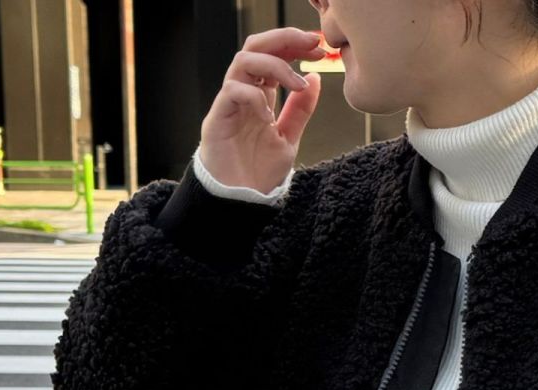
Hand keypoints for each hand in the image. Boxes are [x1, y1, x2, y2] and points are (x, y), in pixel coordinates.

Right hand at [200, 27, 329, 191]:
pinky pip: (232, 91)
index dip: (294, 46)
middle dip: (284, 40)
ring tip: (296, 84)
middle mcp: (244, 93)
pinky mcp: (218, 118)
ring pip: (243, 61)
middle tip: (310, 43)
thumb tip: (314, 79)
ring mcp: (230, 103)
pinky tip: (268, 114)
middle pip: (256, 47)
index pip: (273, 56)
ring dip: (274, 65)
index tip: (319, 47)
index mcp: (261, 95)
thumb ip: (300, 110)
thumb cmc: (258, 173)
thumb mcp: (289, 138)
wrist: (241, 201)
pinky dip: (254, 96)